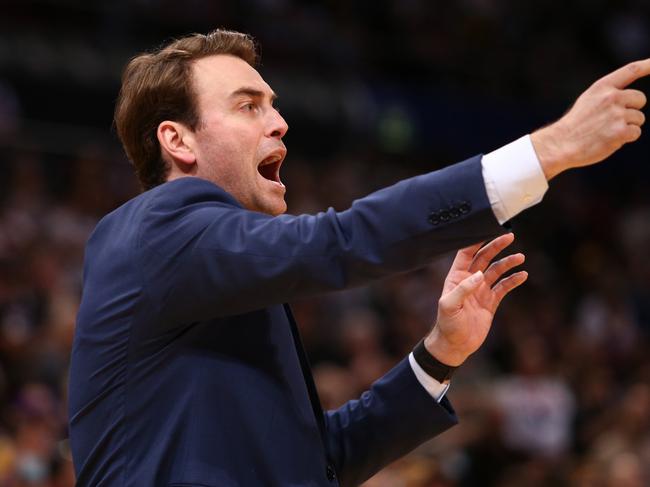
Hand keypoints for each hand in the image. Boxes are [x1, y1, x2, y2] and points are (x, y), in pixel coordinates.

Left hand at [424, 233, 526, 365]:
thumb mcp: (448, 306)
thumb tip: (479, 274)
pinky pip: (503, 287)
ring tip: (520, 257)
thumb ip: (462, 289)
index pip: (466, 253)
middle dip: (496, 246)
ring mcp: (481, 291)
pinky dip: (513, 280)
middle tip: (509, 236)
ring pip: (496, 271)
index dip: (475, 241)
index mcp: (456, 277)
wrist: (455, 345)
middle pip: (484, 257)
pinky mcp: (490, 302)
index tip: (487, 228)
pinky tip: (522, 275)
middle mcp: (469, 280)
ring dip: (508, 263)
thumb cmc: (447, 324)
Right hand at [531, 59, 648, 179]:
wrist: (561, 144)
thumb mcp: (588, 101)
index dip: (648, 65)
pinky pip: (635, 132)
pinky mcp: (620, 132)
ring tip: (606, 131)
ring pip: (639, 118)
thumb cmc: (575, 125)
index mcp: (602, 87)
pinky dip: (625, 138)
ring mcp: (617, 114)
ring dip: (627, 126)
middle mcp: (612, 97)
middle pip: (640, 99)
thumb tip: (631, 100)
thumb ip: (608, 96)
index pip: (631, 70)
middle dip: (632, 110)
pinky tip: (609, 140)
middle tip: (613, 120)